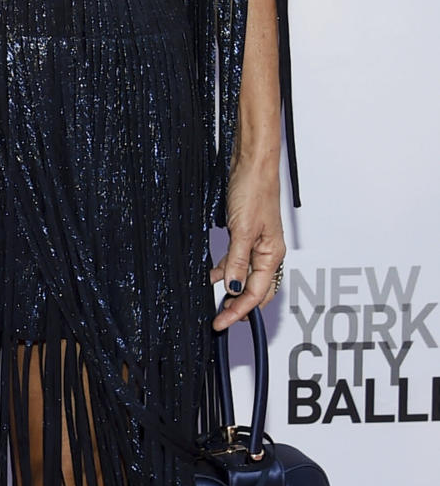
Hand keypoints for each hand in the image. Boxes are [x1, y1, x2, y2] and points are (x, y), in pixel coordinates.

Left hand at [210, 155, 284, 330]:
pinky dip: (226, 269)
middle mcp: (267, 252)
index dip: (238, 311)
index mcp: (272, 254)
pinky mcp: (246, 232)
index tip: (221, 323)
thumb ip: (238, 260)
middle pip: (254, 289)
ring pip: (244, 275)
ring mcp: (257, 242)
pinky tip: (213, 275)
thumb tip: (234, 288)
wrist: (252, 162)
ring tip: (214, 302)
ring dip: (230, 288)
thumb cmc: (254, 189)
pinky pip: (237, 259)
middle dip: (239, 307)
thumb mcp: (242, 229)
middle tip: (220, 320)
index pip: (256, 294)